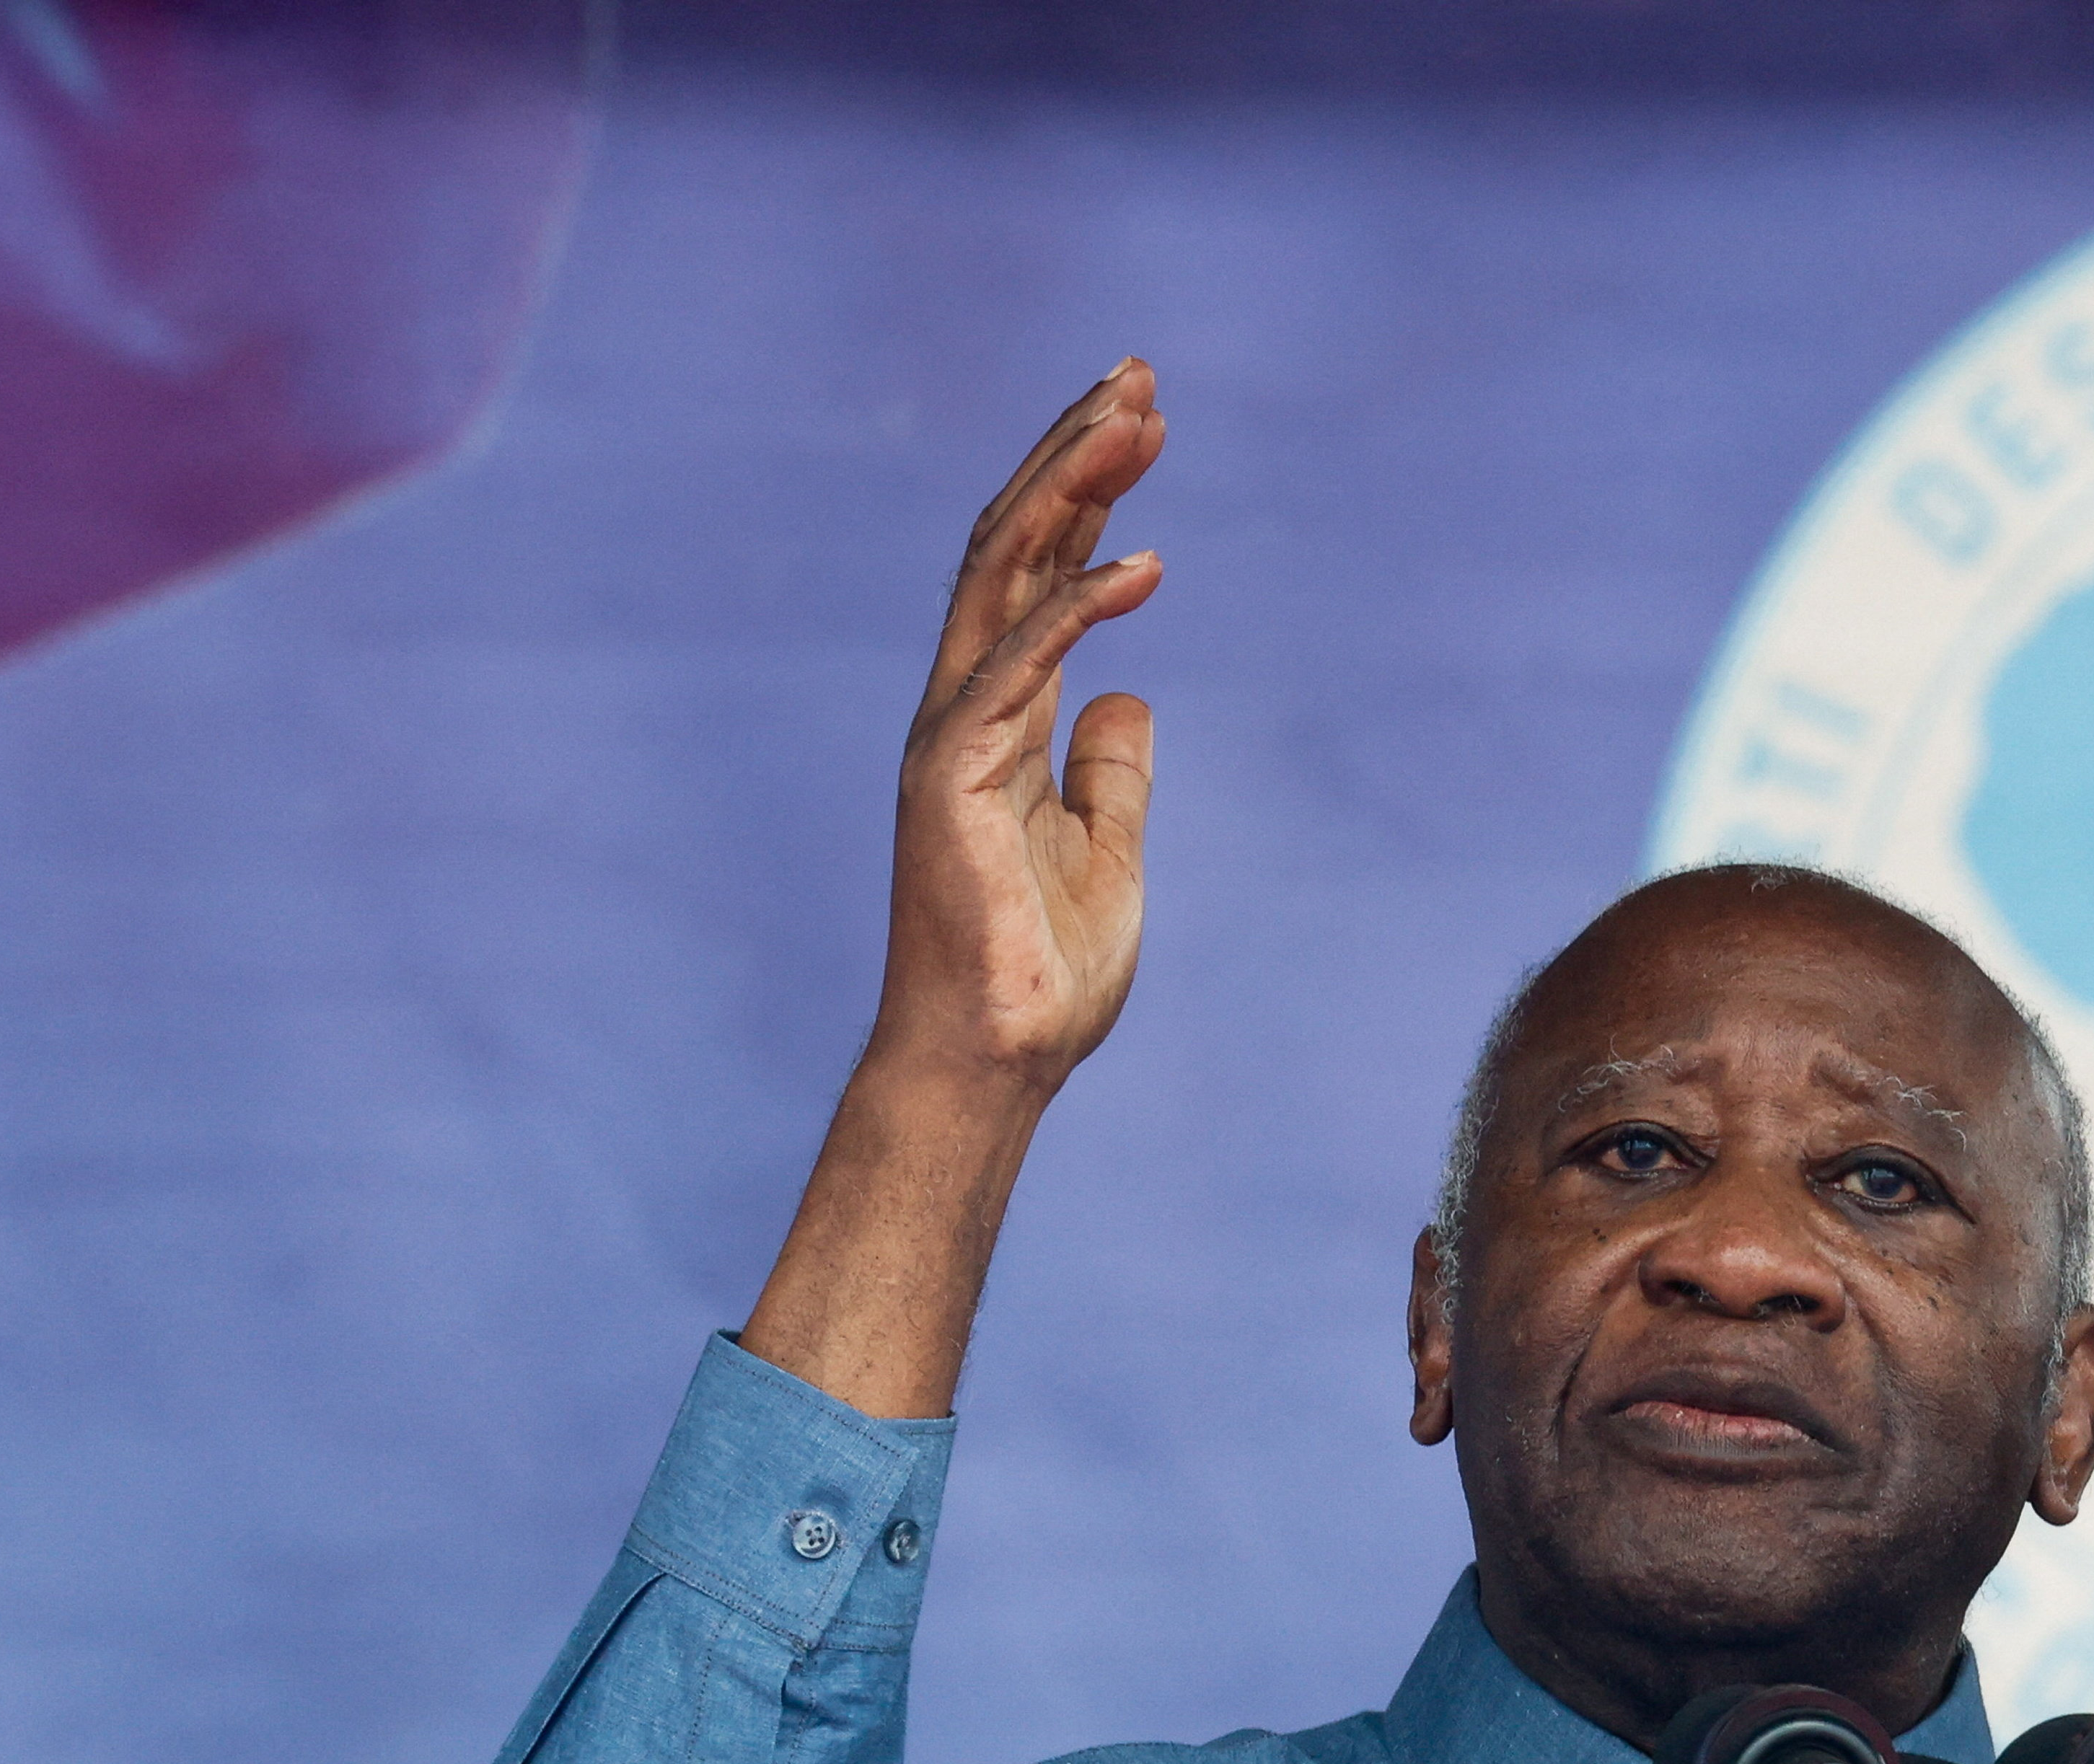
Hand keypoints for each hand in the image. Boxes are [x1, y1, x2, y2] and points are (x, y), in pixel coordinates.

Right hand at [875, 355, 1166, 1089]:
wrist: (998, 1059)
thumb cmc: (1043, 972)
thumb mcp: (1108, 850)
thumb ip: (1112, 770)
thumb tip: (1130, 693)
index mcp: (1002, 718)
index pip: (1040, 574)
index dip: (1088, 492)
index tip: (1141, 421)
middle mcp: (967, 706)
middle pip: (1014, 547)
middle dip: (1074, 455)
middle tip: (1136, 375)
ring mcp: (951, 734)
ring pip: (1003, 578)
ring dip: (1069, 491)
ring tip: (1134, 419)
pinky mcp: (950, 774)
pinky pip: (1018, 669)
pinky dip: (1079, 608)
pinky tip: (1143, 562)